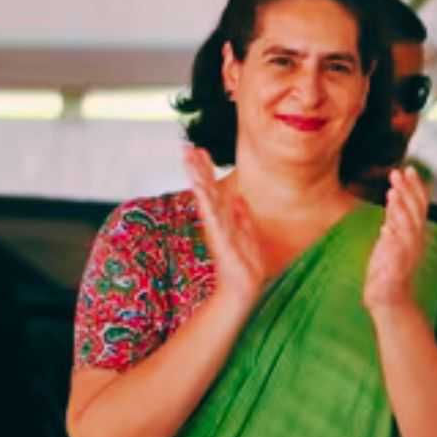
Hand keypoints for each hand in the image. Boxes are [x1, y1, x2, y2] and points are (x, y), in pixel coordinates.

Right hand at [183, 146, 265, 308]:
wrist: (242, 290)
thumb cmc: (244, 266)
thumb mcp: (248, 236)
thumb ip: (243, 217)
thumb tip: (239, 198)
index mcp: (223, 218)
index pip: (213, 188)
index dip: (206, 169)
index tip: (199, 149)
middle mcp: (216, 221)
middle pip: (205, 189)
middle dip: (197, 168)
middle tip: (188, 146)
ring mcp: (216, 228)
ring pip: (206, 197)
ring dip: (198, 178)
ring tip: (190, 159)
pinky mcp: (219, 238)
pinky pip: (212, 215)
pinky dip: (205, 200)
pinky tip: (199, 186)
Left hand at [365, 166, 429, 312]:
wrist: (391, 299)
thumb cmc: (389, 269)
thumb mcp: (391, 239)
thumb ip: (394, 220)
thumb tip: (394, 200)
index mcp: (414, 234)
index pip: (418, 206)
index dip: (415, 187)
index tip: (409, 169)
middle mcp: (414, 241)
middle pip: (415, 212)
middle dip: (407, 192)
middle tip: (397, 173)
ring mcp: (407, 254)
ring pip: (408, 227)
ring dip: (401, 209)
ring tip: (392, 191)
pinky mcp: (397, 267)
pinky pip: (397, 250)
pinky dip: (394, 238)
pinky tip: (387, 226)